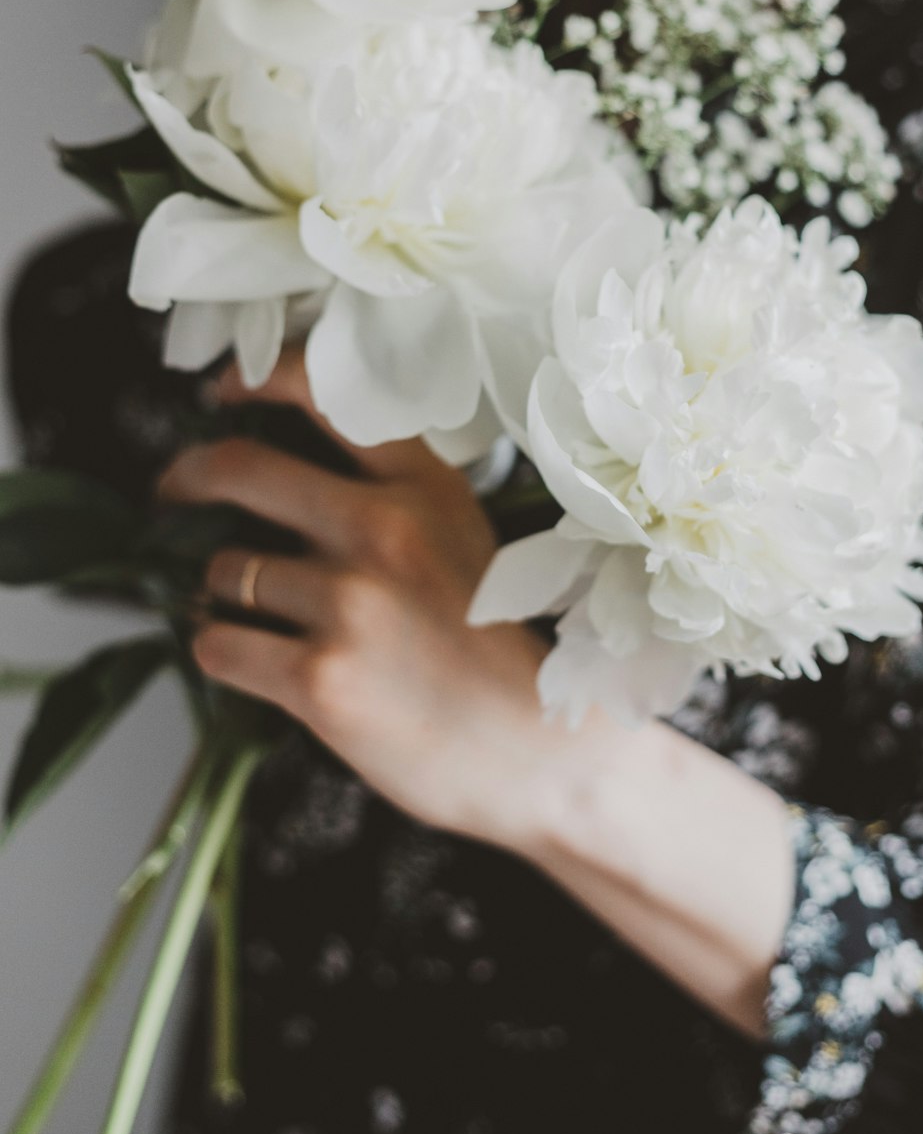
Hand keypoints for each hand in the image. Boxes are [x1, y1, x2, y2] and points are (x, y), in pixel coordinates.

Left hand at [161, 348, 792, 1035]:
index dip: (252, 383)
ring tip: (256, 615)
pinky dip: (221, 649)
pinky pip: (219, 645)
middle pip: (240, 470)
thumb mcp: (463, 536)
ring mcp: (349, 605)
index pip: (321, 395)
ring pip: (225, 571)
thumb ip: (395, 492)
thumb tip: (292, 463)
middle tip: (173, 488)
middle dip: (187, 475)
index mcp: (424, 486)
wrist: (538, 750)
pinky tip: (253, 659)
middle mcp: (382, 530)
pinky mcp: (320, 679)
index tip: (222, 394)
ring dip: (223, 591)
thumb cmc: (495, 646)